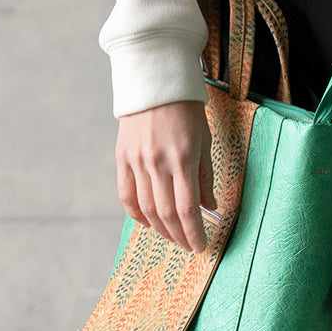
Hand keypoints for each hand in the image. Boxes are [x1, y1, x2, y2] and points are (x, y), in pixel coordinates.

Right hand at [115, 100, 215, 252]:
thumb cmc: (187, 111)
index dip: (194, 232)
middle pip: (166, 213)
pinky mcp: (122, 158)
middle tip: (189, 246)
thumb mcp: (205, 141)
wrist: (154, 84)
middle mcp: (157, 163)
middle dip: (179, 235)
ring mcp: (136, 162)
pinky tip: (148, 224)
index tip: (201, 246)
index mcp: (183, 159)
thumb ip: (205, 176)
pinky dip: (136, 214)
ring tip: (173, 237)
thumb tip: (209, 207)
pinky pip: (126, 195)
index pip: (187, 208)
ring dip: (160, 229)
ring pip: (146, 208)